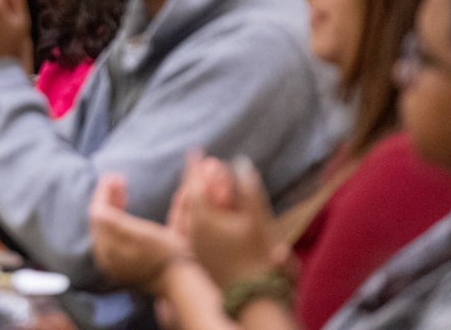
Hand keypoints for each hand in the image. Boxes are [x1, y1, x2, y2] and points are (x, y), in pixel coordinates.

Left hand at [89, 174, 190, 293]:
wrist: (180, 280)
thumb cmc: (166, 253)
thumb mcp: (143, 234)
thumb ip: (116, 222)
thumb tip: (96, 210)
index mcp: (108, 248)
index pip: (97, 213)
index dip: (104, 192)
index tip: (113, 176)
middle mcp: (104, 255)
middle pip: (99, 218)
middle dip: (107, 196)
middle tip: (119, 178)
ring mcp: (111, 260)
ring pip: (105, 224)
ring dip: (112, 204)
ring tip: (122, 187)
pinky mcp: (120, 262)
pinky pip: (110, 233)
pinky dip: (115, 217)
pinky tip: (123, 206)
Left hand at [179, 157, 288, 287]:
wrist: (253, 300)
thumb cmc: (258, 259)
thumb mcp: (258, 221)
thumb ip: (249, 190)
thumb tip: (241, 162)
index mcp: (203, 218)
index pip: (195, 185)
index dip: (197, 167)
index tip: (196, 150)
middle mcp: (193, 230)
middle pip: (192, 198)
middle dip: (199, 178)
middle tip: (205, 163)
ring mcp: (195, 245)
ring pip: (192, 213)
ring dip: (200, 196)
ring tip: (207, 182)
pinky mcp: (200, 257)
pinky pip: (195, 228)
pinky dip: (201, 214)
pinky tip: (210, 210)